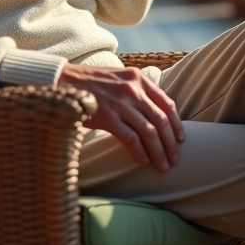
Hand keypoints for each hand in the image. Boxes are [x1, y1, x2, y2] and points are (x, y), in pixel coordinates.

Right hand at [58, 62, 183, 170]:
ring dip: (159, 151)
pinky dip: (140, 152)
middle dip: (171, 142)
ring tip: (163, 165)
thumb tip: (154, 113)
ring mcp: (121, 103)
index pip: (167, 103)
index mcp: (138, 79)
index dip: (176, 124)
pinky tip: (144, 161)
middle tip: (175, 158)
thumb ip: (137, 90)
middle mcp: (133, 89)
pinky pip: (131, 138)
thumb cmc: (92, 83)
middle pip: (161, 120)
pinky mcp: (108, 117)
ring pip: (149, 132)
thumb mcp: (120, 78)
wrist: (64, 81)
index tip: (180, 139)